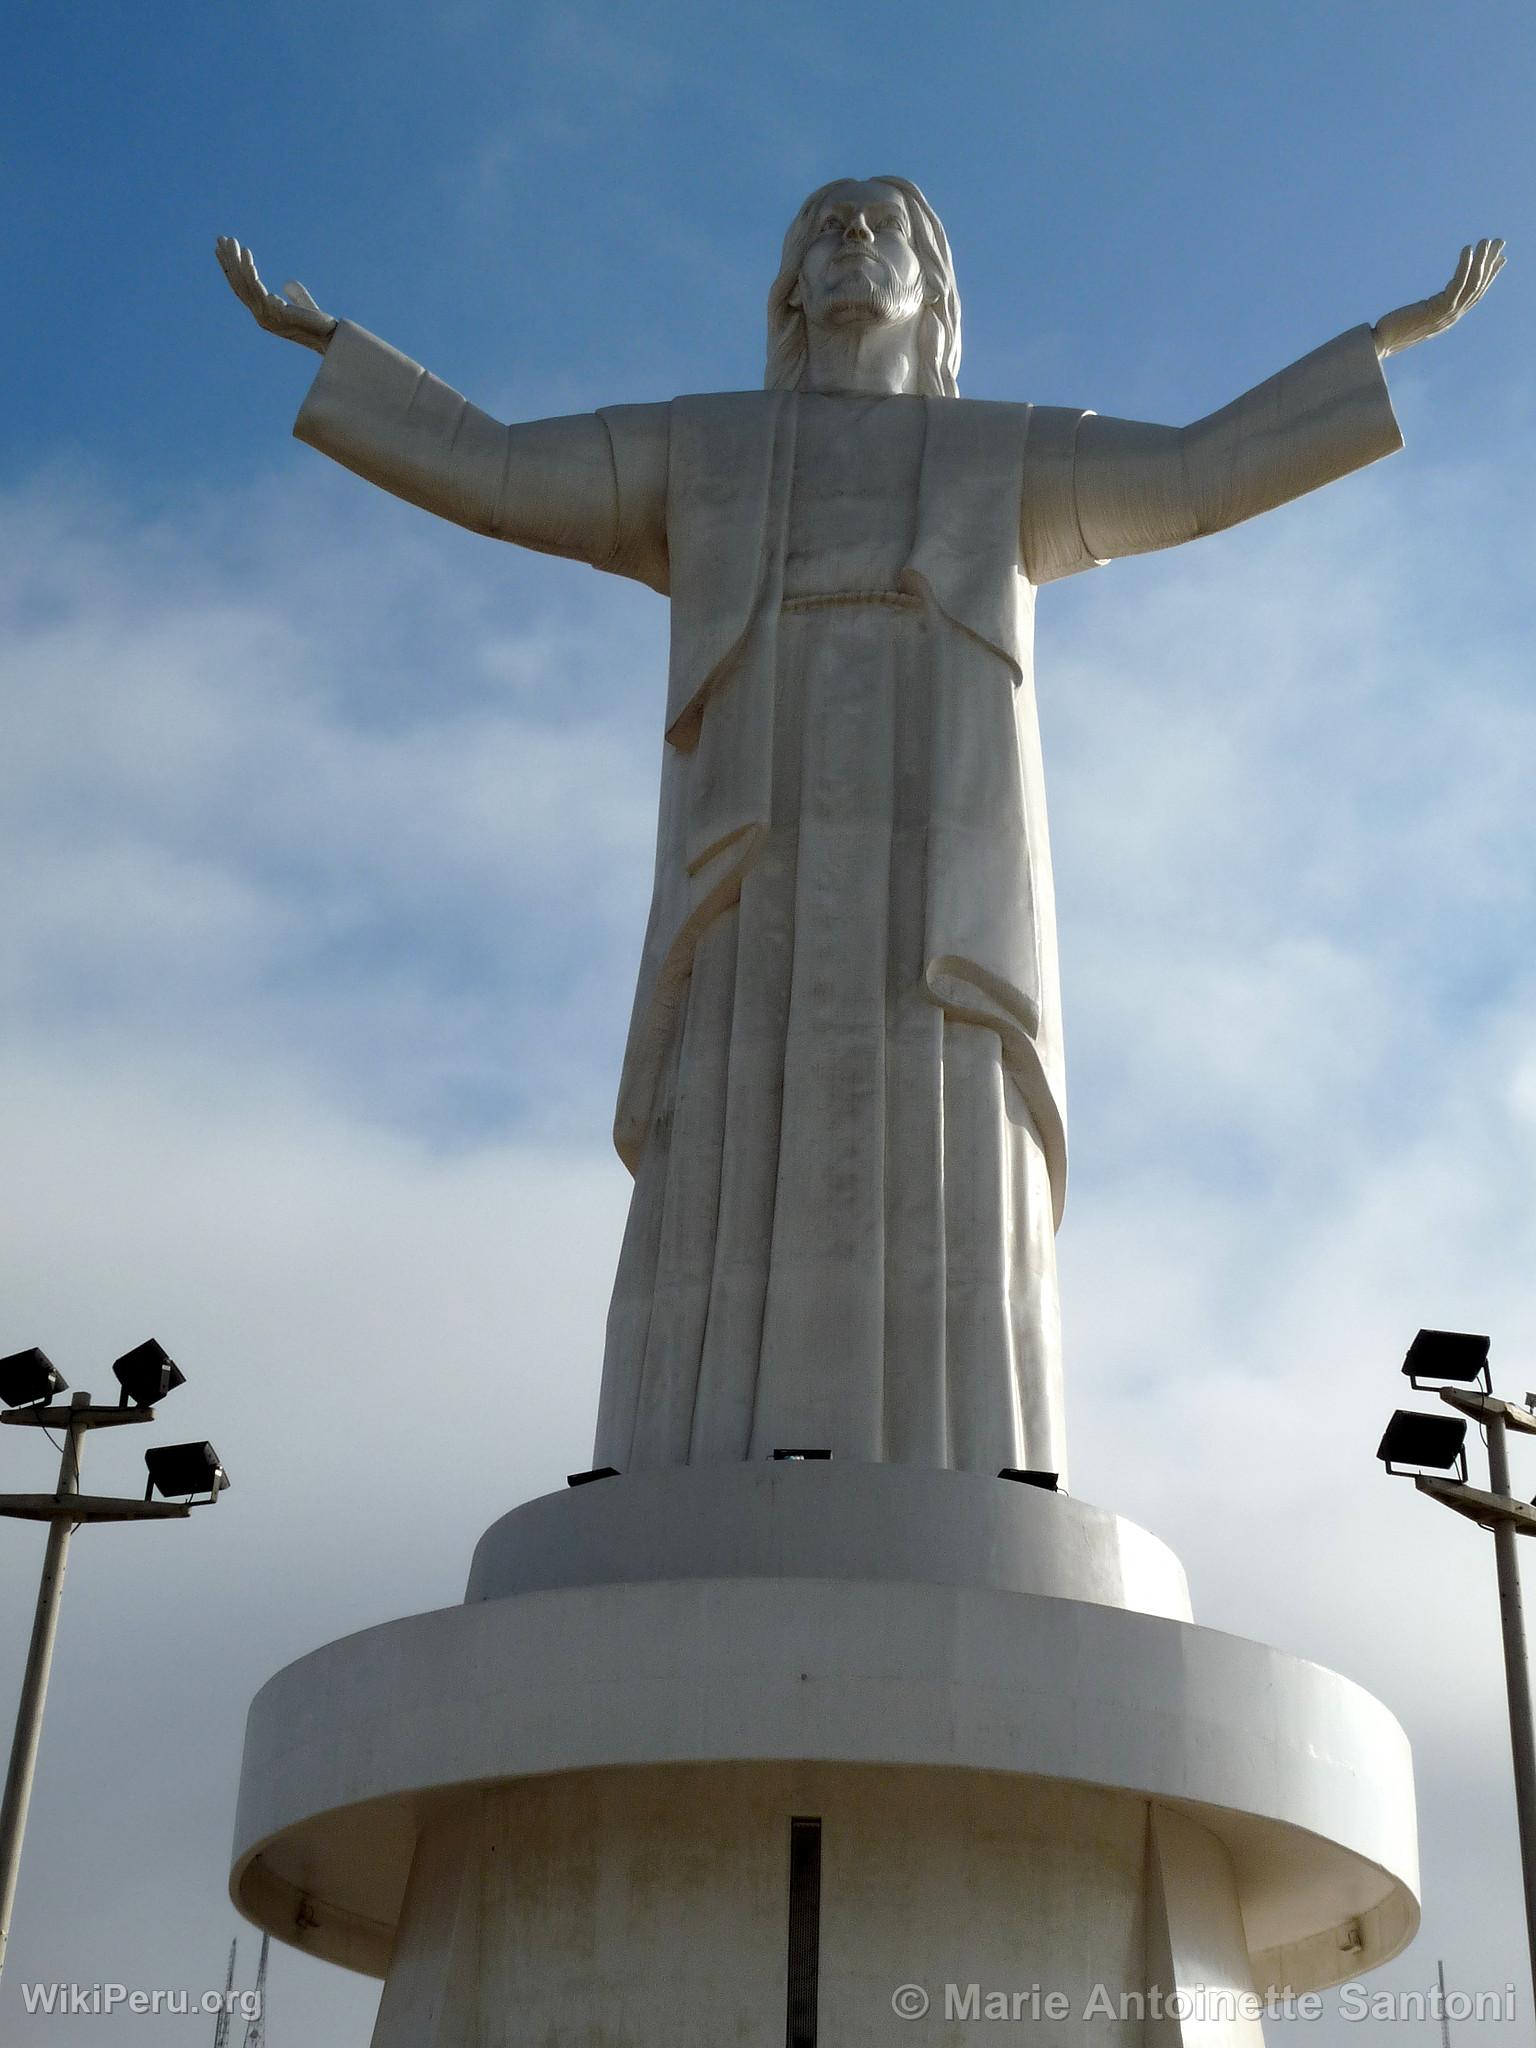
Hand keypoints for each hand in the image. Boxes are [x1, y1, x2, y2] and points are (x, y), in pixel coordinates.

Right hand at [216, 237, 335, 353]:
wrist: (331, 338)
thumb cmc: (319, 324)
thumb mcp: (303, 305)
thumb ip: (295, 295)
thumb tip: (287, 283)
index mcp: (264, 313)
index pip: (242, 289)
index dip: (232, 270)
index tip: (223, 250)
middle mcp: (261, 316)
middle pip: (238, 284)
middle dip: (229, 261)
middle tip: (221, 238)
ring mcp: (267, 316)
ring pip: (245, 285)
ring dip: (236, 262)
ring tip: (232, 242)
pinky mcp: (276, 314)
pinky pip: (258, 290)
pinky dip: (251, 274)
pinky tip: (248, 259)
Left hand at [1374, 238, 1504, 357]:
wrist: (1381, 343)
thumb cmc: (1393, 331)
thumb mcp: (1418, 317)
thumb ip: (1429, 309)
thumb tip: (1430, 303)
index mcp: (1450, 317)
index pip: (1475, 294)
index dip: (1489, 276)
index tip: (1500, 259)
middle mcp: (1452, 317)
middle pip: (1478, 286)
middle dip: (1490, 263)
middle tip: (1500, 242)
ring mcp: (1447, 315)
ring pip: (1472, 284)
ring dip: (1482, 260)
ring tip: (1486, 240)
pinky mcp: (1438, 311)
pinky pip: (1457, 284)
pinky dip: (1465, 266)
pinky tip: (1468, 250)